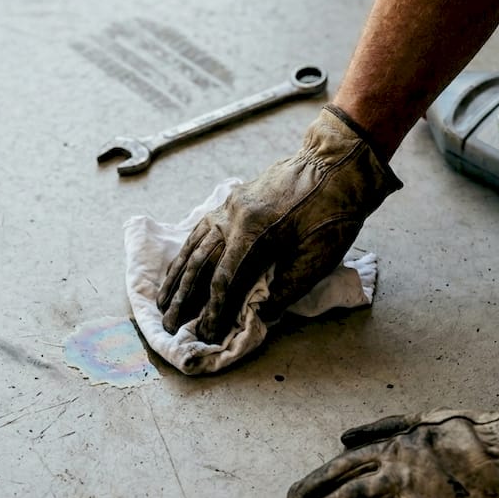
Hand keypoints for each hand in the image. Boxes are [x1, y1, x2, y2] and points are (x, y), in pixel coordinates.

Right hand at [157, 106, 400, 342]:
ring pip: (194, 246)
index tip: (206, 334)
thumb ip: (288, 287)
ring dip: (177, 277)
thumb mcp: (319, 256)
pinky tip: (179, 266)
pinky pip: (201, 230)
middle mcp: (233, 218)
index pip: (224, 281)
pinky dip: (187, 252)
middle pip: (200, 265)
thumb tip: (262, 313)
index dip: (213, 311)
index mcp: (254, 233)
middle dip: (183, 299)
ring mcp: (229, 207)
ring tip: (163, 301)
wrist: (336, 163)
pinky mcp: (233, 201)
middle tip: (169, 325)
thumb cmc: (334, 211)